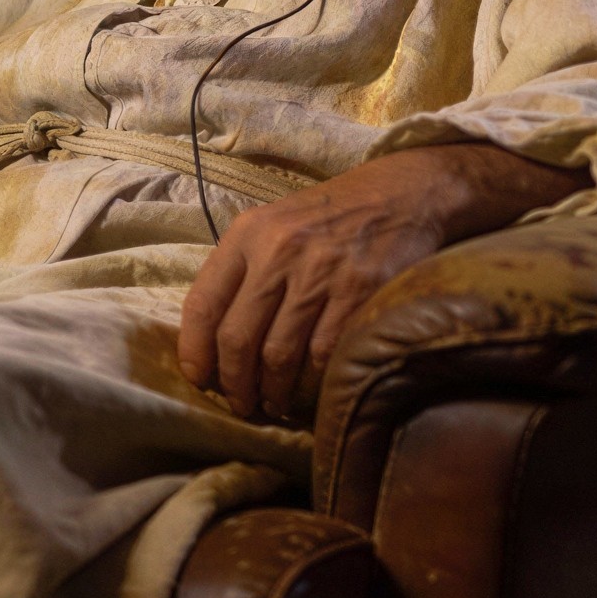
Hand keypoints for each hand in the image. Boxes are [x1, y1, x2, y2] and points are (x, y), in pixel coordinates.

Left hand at [176, 143, 585, 420]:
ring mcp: (320, 272)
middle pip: (238, 338)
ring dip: (272, 392)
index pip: (203, 303)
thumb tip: (213, 338)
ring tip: (274, 404)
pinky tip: (311, 391)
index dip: (195, 351)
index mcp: (248, 233)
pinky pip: (325, 354)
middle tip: (241, 404)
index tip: (199, 378)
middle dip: (234, 383)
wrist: (401, 194)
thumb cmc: (330, 217)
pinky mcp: (360, 291)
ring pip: (279, 355)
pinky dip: (313, 383)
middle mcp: (278, 251)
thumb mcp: (275, 225)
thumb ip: (243, 270)